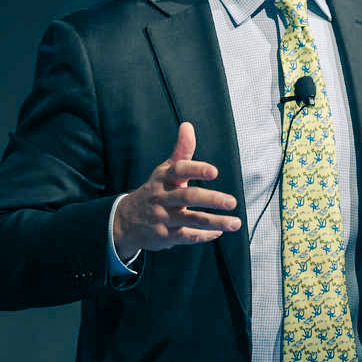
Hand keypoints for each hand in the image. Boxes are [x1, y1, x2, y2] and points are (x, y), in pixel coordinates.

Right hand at [112, 122, 240, 259]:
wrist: (126, 220)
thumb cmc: (155, 190)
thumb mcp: (165, 170)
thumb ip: (181, 150)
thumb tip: (188, 125)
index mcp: (164, 178)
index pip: (179, 171)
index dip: (196, 170)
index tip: (214, 171)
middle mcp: (163, 197)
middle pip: (188, 197)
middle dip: (212, 200)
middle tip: (232, 201)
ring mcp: (163, 217)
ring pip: (192, 220)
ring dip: (216, 222)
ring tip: (235, 223)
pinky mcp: (165, 235)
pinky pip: (187, 236)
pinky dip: (204, 235)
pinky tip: (218, 233)